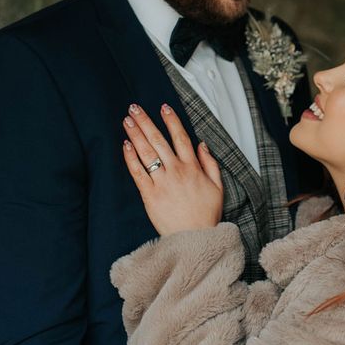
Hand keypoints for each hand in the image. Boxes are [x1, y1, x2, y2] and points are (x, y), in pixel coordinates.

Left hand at [122, 103, 222, 235]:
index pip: (180, 137)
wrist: (195, 237)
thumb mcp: (218, 186)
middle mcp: (177, 171)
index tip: (163, 107)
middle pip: (158, 140)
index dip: (171, 120)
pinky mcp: (150, 195)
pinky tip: (126, 145)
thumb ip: (210, 163)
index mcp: (193, 168)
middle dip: (146, 122)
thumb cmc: (206, 214)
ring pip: (147, 153)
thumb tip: (202, 144)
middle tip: (135, 108)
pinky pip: (138, 173)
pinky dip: (131, 158)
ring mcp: (162, 182)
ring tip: (127, 121)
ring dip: (136, 134)